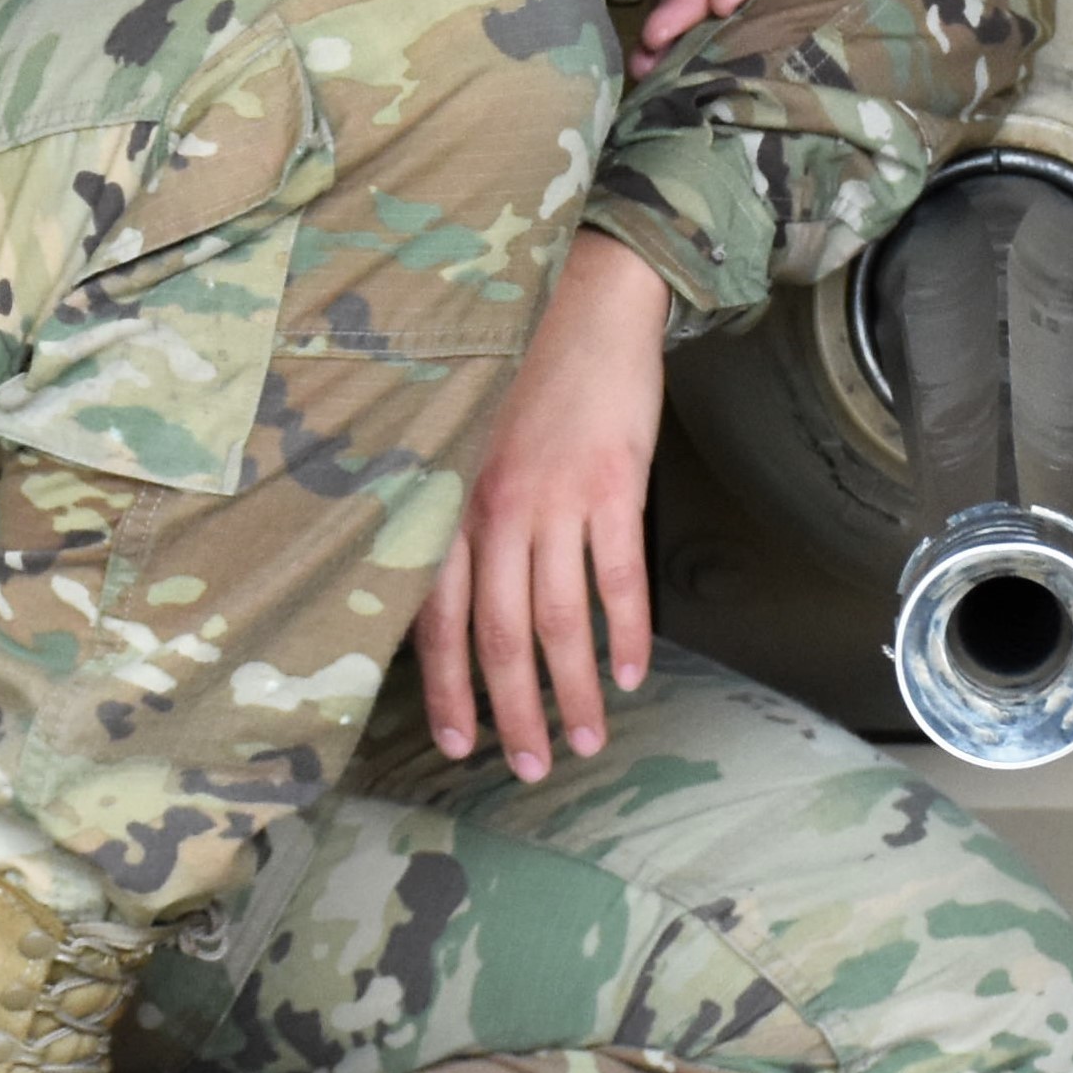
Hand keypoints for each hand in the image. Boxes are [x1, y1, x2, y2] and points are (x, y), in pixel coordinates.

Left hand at [418, 231, 673, 778]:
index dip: (447, 687)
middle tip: (532, 768)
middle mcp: (493, 508)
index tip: (458, 742)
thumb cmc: (525, 374)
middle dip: (514, 712)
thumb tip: (462, 595)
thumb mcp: (472, 443)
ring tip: (589, 740)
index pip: (439, 616)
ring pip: (557, 621)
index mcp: (451, 503)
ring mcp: (552, 499)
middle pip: (498, 636)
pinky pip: (617, 579)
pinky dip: (626, 634)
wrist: (587, 303)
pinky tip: (633, 672)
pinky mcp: (610, 485)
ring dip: (574, 691)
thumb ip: (461, 514)